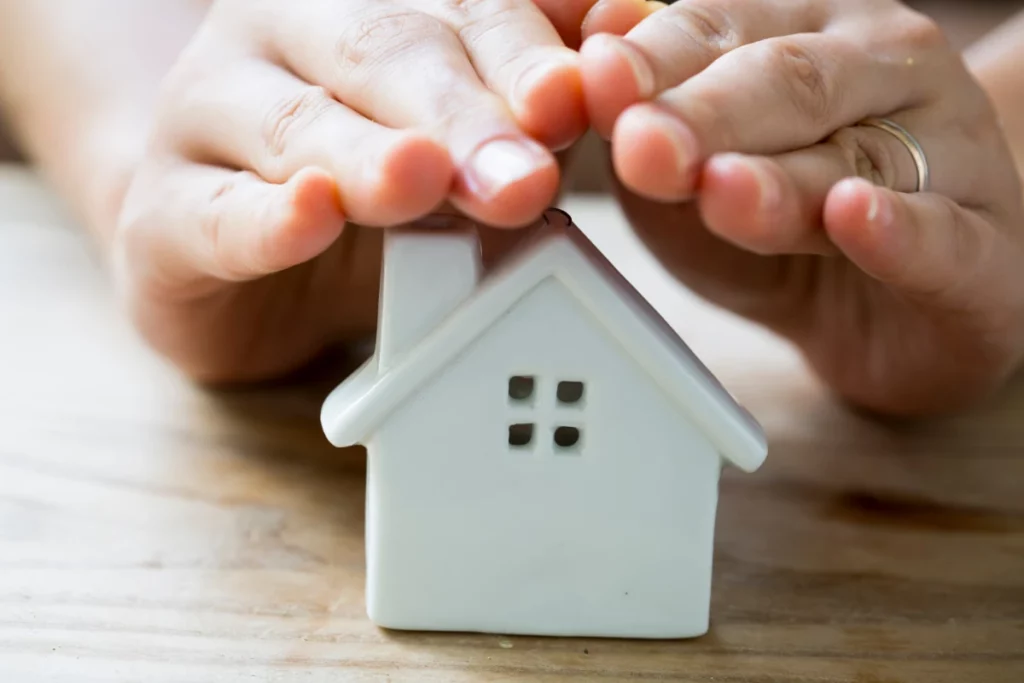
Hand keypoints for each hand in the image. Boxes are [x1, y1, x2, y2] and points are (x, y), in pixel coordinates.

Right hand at [115, 0, 596, 381]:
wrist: (236, 251)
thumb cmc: (368, 182)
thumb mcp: (462, 128)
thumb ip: (532, 75)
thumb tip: (628, 22)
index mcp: (364, 1)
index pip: (454, 6)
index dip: (518, 52)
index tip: (572, 100)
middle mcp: (281, 34)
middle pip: (380, 54)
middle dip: (461, 115)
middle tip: (522, 173)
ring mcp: (208, 118)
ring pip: (295, 127)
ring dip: (367, 158)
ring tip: (421, 182)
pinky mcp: (165, 213)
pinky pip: (214, 214)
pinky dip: (264, 221)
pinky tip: (308, 217)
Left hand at [579, 0, 1023, 414]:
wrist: (886, 313)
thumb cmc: (784, 225)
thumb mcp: (694, 170)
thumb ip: (652, 118)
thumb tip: (597, 45)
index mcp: (809, 33)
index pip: (724, 27)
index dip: (655, 57)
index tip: (593, 80)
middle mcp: (887, 71)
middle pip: (790, 80)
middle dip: (706, 114)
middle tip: (642, 145)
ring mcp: (948, 155)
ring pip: (858, 158)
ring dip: (781, 176)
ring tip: (719, 189)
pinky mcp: (982, 252)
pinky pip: (943, 236)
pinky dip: (897, 231)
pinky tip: (853, 218)